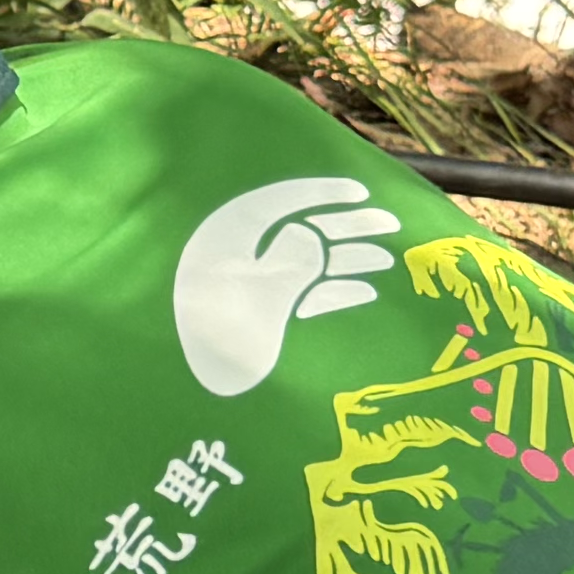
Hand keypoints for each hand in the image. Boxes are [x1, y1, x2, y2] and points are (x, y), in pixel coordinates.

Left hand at [173, 172, 404, 397]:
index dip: (322, 193)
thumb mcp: (254, 291)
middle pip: (303, 230)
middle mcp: (244, 253)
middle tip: (391, 224)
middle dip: (347, 227)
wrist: (182, 381)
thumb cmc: (211, 328)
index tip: (360, 192)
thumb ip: (290, 264)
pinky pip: (303, 294)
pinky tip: (365, 291)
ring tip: (387, 260)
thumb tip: (313, 239)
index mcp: (231, 234)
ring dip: (347, 260)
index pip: (282, 200)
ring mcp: (253, 284)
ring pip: (309, 264)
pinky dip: (332, 292)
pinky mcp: (259, 314)